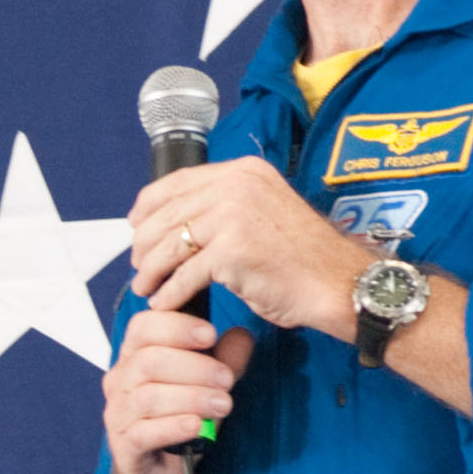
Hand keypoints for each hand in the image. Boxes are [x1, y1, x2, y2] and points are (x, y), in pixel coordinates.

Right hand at [99, 304, 257, 473]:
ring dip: (192, 398)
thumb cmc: (178, 422)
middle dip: (195, 367)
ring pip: (148, 397)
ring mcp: (118, 415)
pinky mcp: (124, 447)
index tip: (210, 334)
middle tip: (227, 379)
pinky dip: (174, 427)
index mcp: (134, 357)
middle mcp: (120, 382)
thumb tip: (242, 335)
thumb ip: (225, 360)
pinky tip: (197, 426)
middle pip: (149, 361)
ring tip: (223, 405)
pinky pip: (144, 433)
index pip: (143, 326)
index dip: (176, 326)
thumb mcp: (207, 386)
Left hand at [128, 154, 366, 342]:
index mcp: (243, 171)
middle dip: (144, 244)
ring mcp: (235, 215)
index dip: (147, 207)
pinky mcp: (232, 250)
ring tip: (144, 287)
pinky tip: (165, 302)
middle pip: (167, 214)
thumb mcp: (261, 212)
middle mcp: (237, 185)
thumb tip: (177, 219)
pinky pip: (185, 274)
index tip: (134, 226)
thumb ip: (224, 207)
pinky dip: (170, 292)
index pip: (176, 182)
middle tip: (138, 265)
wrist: (337, 283)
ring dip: (151, 270)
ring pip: (170, 244)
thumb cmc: (300, 257)